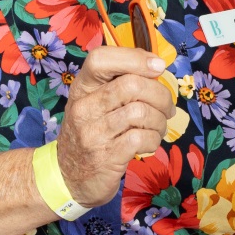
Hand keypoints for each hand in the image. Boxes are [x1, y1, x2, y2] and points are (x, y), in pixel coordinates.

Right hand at [55, 47, 174, 208]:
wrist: (68, 176)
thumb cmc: (91, 133)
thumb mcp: (95, 103)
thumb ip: (119, 83)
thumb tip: (155, 65)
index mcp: (82, 88)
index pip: (100, 59)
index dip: (134, 57)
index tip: (157, 66)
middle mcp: (84, 107)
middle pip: (131, 85)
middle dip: (160, 95)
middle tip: (166, 107)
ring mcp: (93, 133)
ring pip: (141, 111)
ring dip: (160, 120)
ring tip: (158, 126)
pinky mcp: (106, 157)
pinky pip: (142, 138)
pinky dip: (154, 139)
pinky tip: (149, 142)